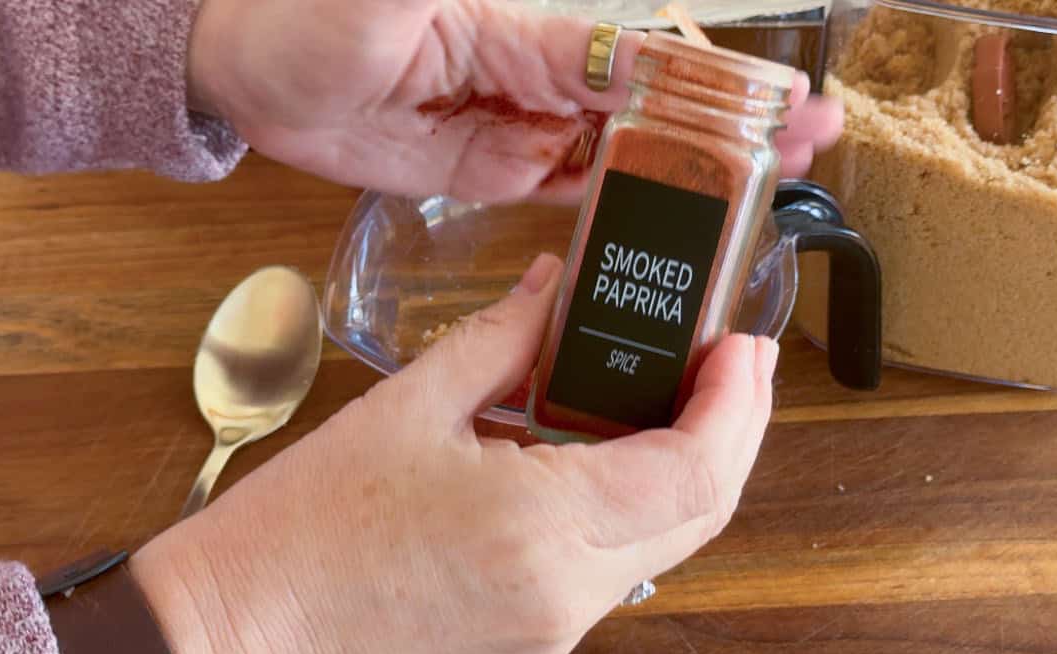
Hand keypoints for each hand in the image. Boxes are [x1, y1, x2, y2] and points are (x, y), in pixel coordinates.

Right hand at [129, 253, 777, 653]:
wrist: (247, 632)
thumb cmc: (305, 529)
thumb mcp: (408, 408)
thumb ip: (502, 339)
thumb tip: (554, 289)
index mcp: (538, 527)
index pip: (692, 472)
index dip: (737, 405)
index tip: (744, 346)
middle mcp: (567, 588)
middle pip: (703, 511)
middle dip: (736, 430)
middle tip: (734, 360)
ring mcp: (559, 621)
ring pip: (672, 539)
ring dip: (696, 465)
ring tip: (689, 389)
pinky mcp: (543, 630)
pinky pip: (625, 559)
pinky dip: (646, 498)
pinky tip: (628, 443)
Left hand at [187, 0, 842, 201]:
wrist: (251, 72)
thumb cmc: (305, 19)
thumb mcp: (388, 2)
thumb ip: (447, 3)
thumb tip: (550, 19)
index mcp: (531, 35)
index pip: (646, 63)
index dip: (719, 85)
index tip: (786, 99)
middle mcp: (537, 83)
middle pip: (656, 109)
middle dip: (731, 130)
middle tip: (805, 149)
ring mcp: (518, 130)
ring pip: (624, 155)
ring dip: (689, 173)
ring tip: (758, 192)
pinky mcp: (491, 170)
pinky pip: (568, 191)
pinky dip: (616, 207)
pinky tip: (658, 227)